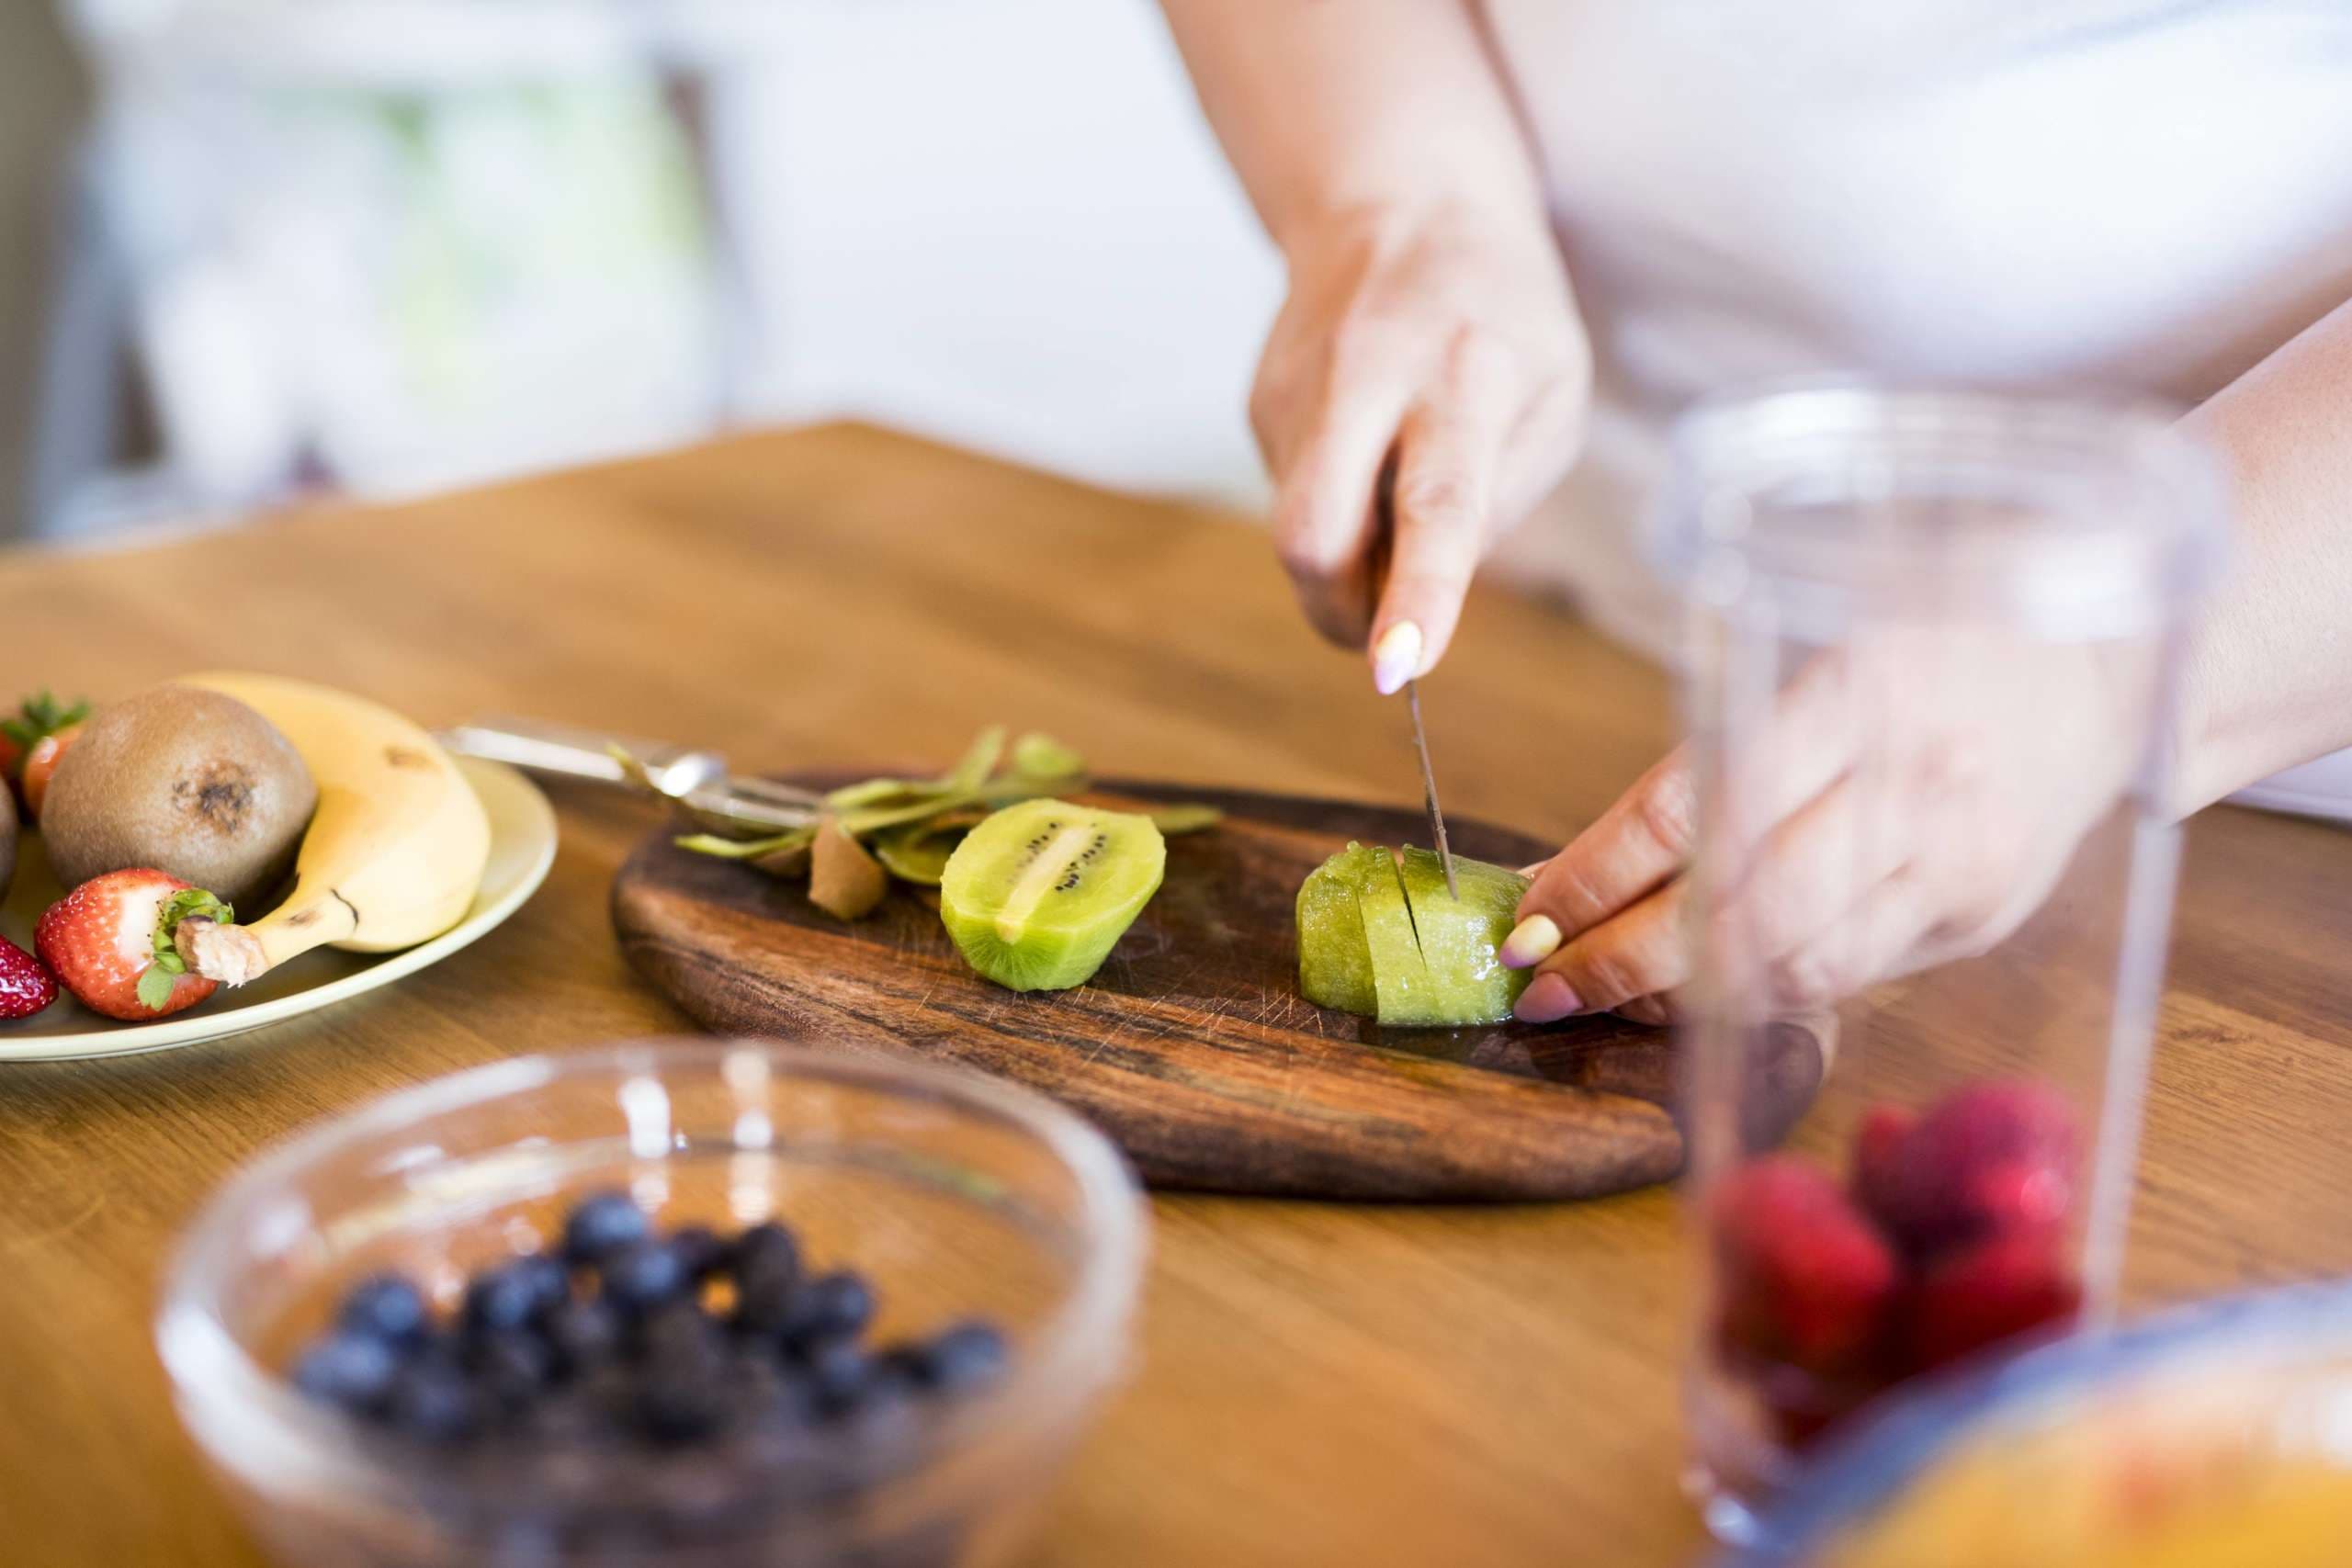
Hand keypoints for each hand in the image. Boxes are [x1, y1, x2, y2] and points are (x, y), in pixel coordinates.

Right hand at [1251, 204, 1589, 690]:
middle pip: (1311, 533)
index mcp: (1463, 376)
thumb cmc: (1499, 311)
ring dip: (1347, 557)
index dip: (1418, 595)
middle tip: (1382, 632)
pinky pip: (1296, 500)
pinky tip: (1365, 449)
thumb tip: (1426, 589)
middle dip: (1337, 610)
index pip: (1437, 504)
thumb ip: (1504, 497)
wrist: (1397, 197)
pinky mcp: (1259, 406)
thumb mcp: (1554, 391)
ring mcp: (1296, 393)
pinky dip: (1336, 509)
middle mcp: (1364, 380)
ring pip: (1296, 531)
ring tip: (1393, 491)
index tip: (1398, 666)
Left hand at [1499, 635, 2153, 1021]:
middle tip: (1541, 987)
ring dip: (1679, 996)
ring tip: (1604, 996)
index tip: (1525, 921)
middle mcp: (1907, 781)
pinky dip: (1758, 993)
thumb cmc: (1925, 649)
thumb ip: (1719, 752)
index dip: (1595, 877)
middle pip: (1736, 905)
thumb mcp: (1818, 651)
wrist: (2095, 671)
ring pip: (1792, 959)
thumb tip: (1582, 865)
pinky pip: (1848, 975)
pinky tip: (1696, 997)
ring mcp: (1952, 858)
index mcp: (1848, 691)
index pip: (1692, 807)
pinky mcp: (1978, 915)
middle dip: (1620, 960)